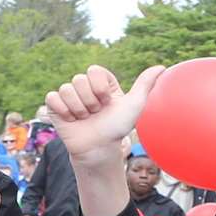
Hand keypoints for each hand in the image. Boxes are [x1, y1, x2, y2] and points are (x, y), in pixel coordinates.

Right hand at [45, 65, 165, 161]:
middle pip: (79, 80)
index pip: (93, 70)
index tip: (107, 102)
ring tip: (85, 118)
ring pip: (66, 89)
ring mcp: (68, 95)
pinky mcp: (54, 105)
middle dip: (90, 101)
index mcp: (100, 81)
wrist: (99, 149)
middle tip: (96, 113)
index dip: (100, 88)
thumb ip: (145, 84)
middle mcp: (84, 85)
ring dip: (78, 109)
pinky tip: (71, 120)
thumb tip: (162, 67)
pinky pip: (53, 98)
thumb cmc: (117, 128)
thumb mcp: (134, 105)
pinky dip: (63, 111)